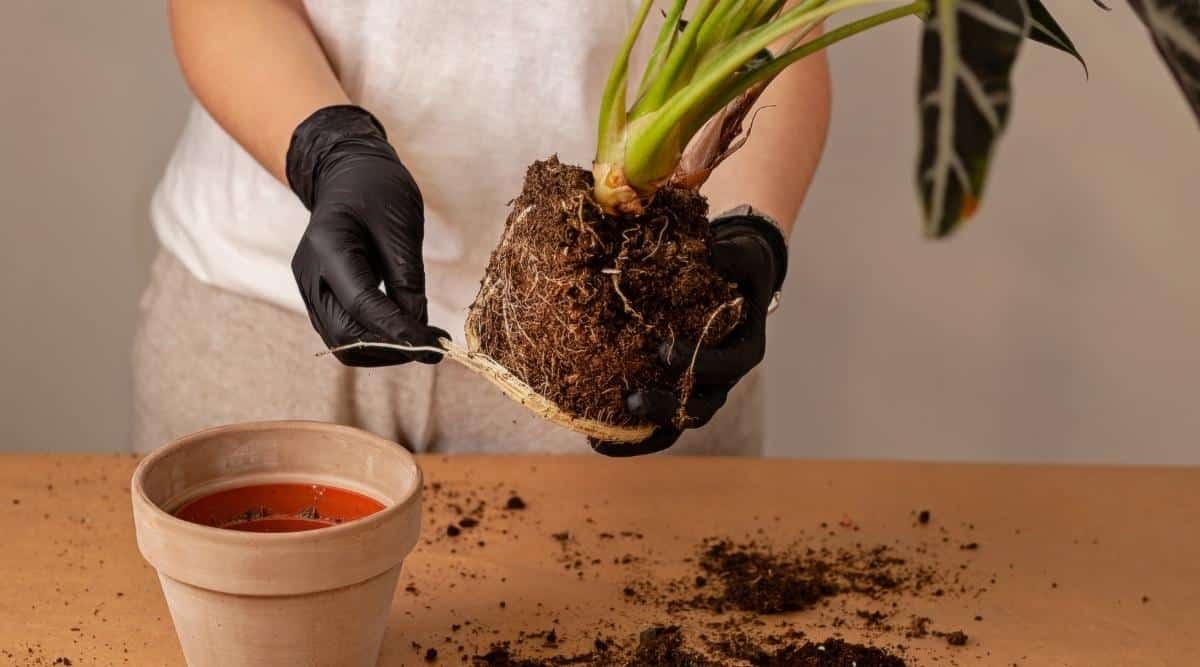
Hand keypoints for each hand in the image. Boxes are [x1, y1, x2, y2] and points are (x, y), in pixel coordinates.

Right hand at [287, 105, 447, 365]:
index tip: (434, 346)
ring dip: (382, 349)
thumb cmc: (377, 189)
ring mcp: (309, 288)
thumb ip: (408, 279)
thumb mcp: (402, 226)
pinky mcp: (319, 296)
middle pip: (344, 336)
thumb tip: (419, 329)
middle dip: (390, 348)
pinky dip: (373, 338)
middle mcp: (309, 274)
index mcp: (328, 247)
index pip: (362, 305)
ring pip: (341, 342)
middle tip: (431, 346)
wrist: (347, 173)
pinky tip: (403, 331)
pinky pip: (343, 330)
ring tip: (420, 340)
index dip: (399, 331)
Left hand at [590, 206, 787, 456]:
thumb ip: (730, 254)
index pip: (728, 366)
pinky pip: (658, 423)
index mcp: (745, 348)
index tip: (665, 351)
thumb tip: (709, 250)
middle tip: (633, 401)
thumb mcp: (742, 255)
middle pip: (700, 407)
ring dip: (644, 431)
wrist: (736, 278)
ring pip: (677, 423)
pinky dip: (632, 436)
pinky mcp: (677, 391)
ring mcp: (699, 389)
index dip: (698, 363)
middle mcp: (723, 378)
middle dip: (667, 408)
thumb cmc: (741, 266)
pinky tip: (596, 438)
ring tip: (602, 436)